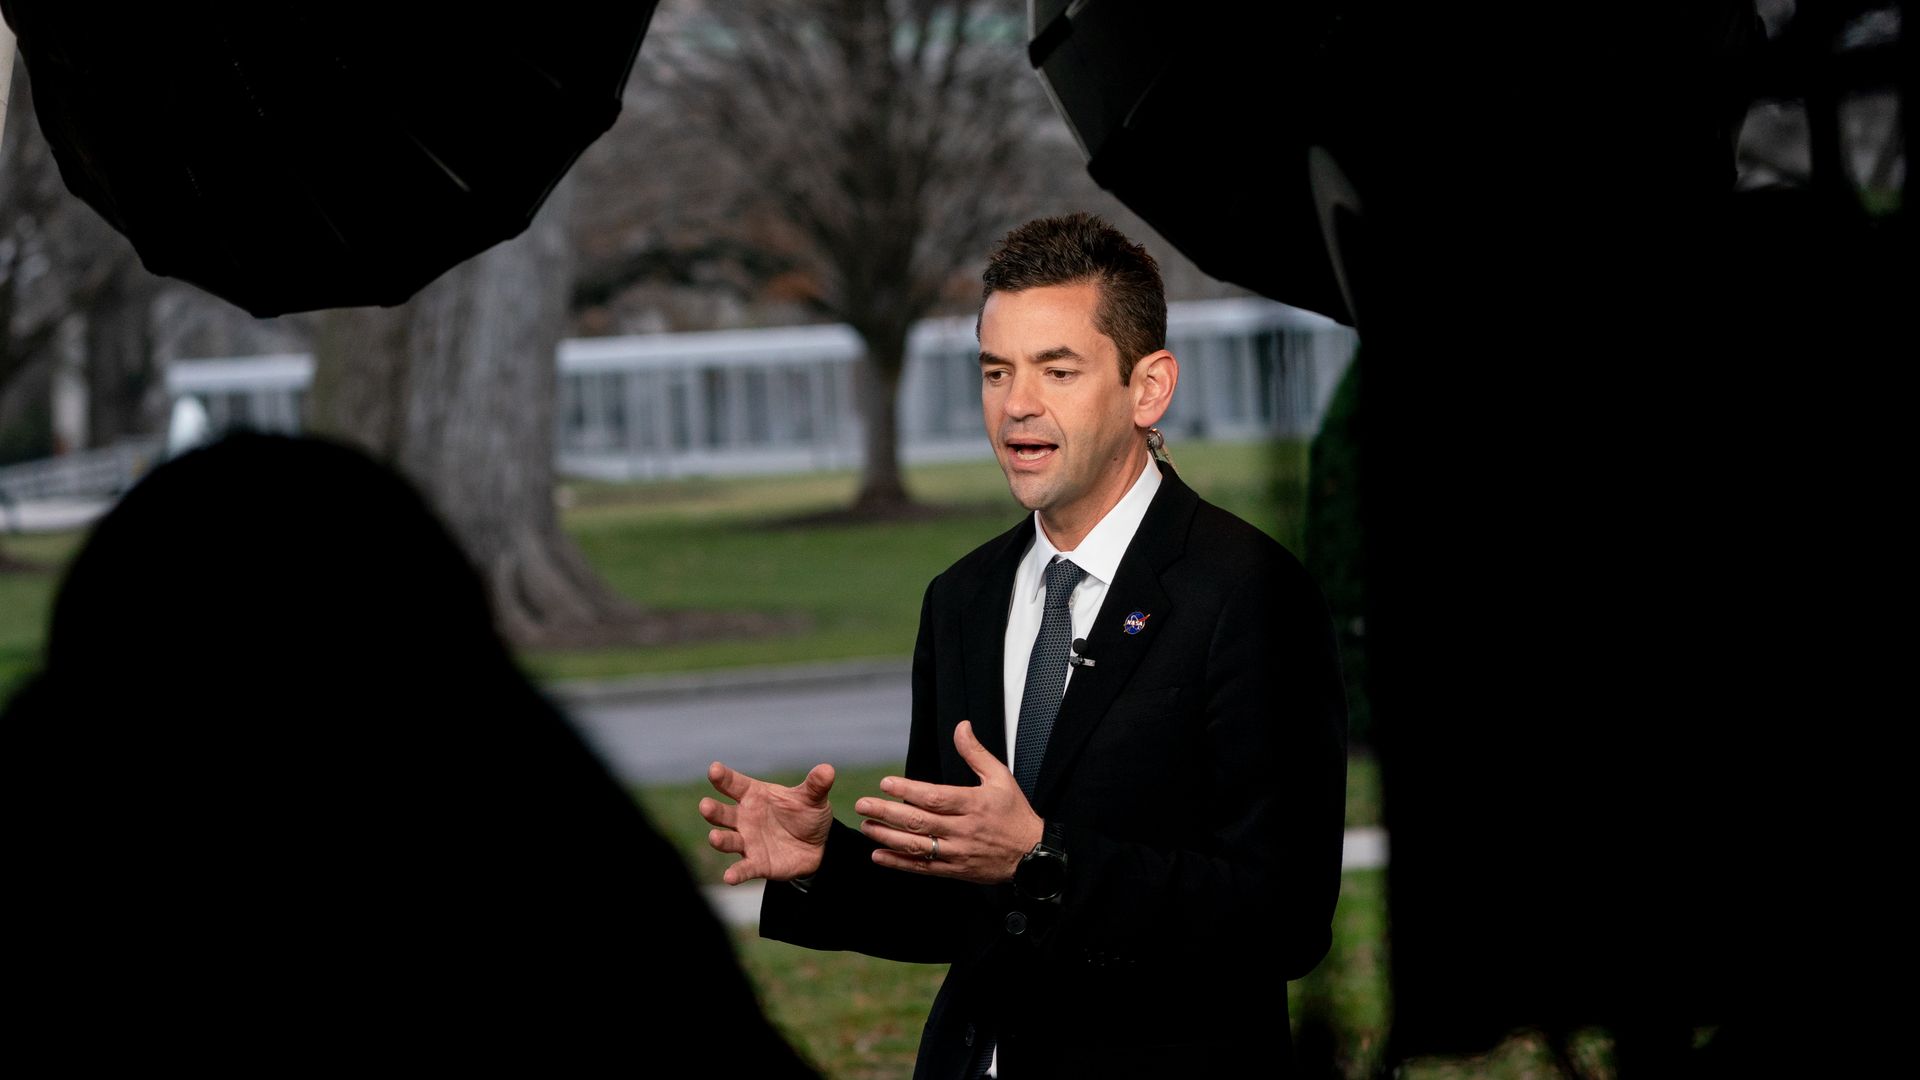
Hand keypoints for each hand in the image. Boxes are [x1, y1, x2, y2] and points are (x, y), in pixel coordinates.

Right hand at [700, 761, 835, 885]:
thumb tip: (827, 770)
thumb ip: (816, 785)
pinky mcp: (757, 863)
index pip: (734, 784)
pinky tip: (729, 877)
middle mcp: (745, 817)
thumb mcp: (813, 799)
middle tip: (705, 806)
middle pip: (723, 813)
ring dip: (720, 840)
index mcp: (754, 795)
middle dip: (713, 811)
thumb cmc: (806, 815)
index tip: (713, 770)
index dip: (723, 777)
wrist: (818, 846)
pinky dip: (736, 873)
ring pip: (728, 840)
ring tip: (714, 838)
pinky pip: (744, 868)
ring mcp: (748, 841)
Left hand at [856, 721, 1043, 882]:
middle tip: (863, 805)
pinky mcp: (955, 870)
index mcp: (974, 804)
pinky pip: (923, 868)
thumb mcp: (1001, 778)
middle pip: (919, 821)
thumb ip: (976, 753)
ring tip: (866, 827)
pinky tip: (879, 856)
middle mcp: (963, 829)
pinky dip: (899, 863)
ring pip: (917, 846)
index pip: (935, 797)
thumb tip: (961, 727)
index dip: (908, 791)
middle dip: (887, 813)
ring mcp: (958, 852)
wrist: (1032, 856)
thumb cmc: (1015, 814)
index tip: (885, 783)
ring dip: (888, 837)